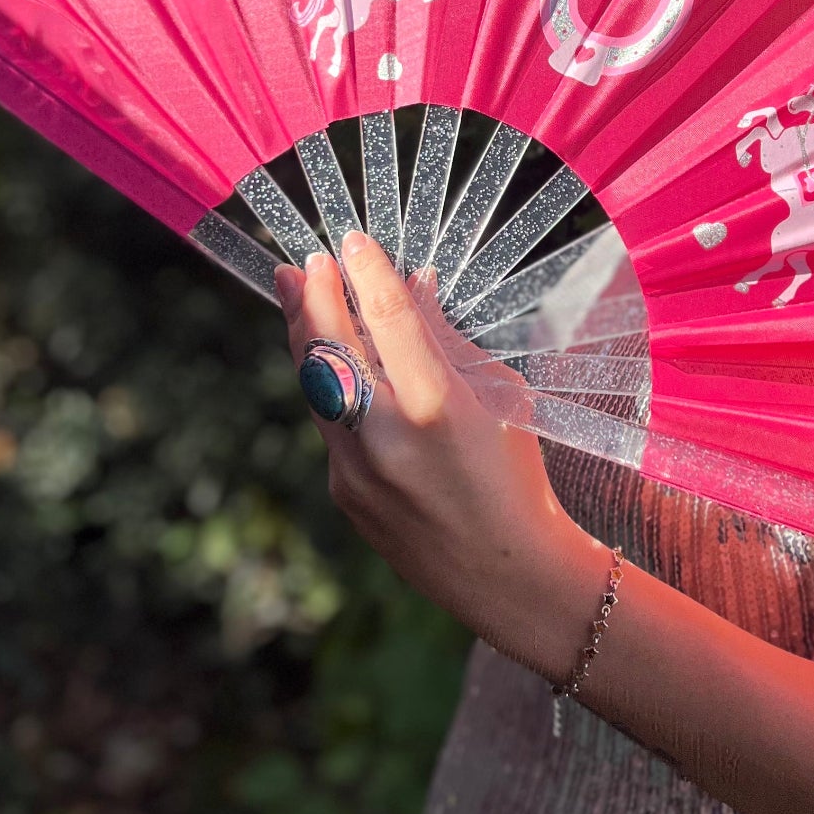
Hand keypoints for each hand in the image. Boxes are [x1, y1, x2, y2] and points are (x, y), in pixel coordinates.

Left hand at [274, 232, 592, 670]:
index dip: (368, 273)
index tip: (352, 239)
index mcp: (436, 407)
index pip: (388, 320)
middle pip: (332, 348)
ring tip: (296, 289)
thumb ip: (446, 340)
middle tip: (307, 259)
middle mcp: (386, 438)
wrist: (506, 574)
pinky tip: (330, 356)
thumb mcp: (500, 396)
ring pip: (316, 384)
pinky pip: (328, 422)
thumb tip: (413, 283)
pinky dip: (328, 382)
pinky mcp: (343, 492)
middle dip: (316, 295)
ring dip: (304, 333)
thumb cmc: (517, 474)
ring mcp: (356, 470)